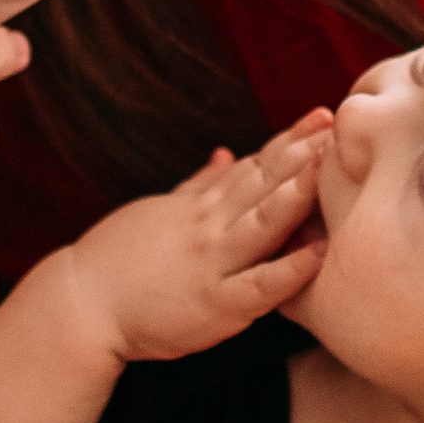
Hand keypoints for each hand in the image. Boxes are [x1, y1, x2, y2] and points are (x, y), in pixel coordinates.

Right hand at [59, 114, 330, 363]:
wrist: (79, 304)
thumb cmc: (117, 262)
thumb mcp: (157, 212)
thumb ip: (197, 185)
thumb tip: (227, 154)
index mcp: (198, 207)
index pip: (252, 166)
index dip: (289, 140)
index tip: (323, 116)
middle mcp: (208, 228)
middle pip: (263, 183)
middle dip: (304, 154)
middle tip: (344, 126)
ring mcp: (211, 264)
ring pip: (262, 224)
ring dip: (297, 195)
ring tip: (330, 169)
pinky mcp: (214, 305)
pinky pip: (258, 286)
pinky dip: (289, 270)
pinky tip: (319, 254)